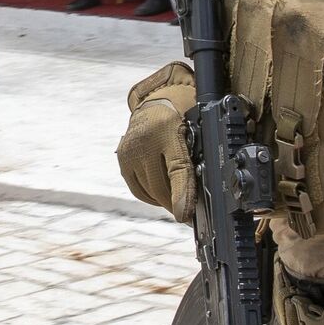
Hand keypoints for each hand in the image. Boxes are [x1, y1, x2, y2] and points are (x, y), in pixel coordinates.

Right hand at [116, 62, 196, 222]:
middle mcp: (146, 141)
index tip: (184, 216)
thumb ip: (195, 159)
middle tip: (188, 212)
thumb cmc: (179, 123)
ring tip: (176, 201)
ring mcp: (130, 152)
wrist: (152, 109)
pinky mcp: (123, 161)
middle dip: (175, 203)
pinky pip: (138, 190)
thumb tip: (200, 194)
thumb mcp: (193, 134)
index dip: (182, 194)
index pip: (177, 169)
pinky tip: (160, 194)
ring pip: (149, 191)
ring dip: (164, 200)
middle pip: (161, 186)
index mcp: (169, 131)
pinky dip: (151, 197)